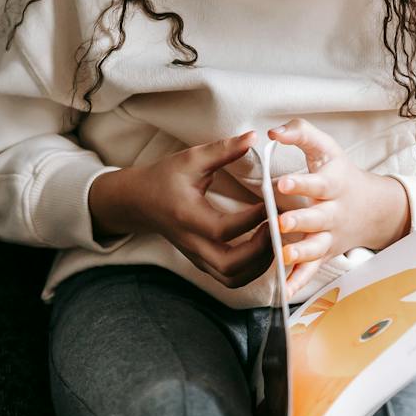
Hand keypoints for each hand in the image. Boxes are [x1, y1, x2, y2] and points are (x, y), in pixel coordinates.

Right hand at [87, 129, 273, 288]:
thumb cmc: (165, 177)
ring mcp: (196, 256)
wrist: (139, 201)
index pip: (224, 229)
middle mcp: (191, 243)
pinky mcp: (201, 262)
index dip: (252, 219)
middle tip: (276, 227)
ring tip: (273, 240)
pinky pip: (230, 278)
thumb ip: (222, 150)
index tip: (269, 201)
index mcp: (187, 216)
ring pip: (232, 278)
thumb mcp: (191, 159)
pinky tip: (262, 249)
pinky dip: (251, 270)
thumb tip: (253, 137)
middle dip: (260, 251)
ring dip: (259, 265)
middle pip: (229, 265)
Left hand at [265, 118, 411, 294]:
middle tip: (282, 221)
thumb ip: (300, 132)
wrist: (373, 208)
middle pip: (318, 218)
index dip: (301, 183)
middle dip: (300, 220)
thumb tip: (272, 131)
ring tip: (284, 255)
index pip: (318, 183)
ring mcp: (330, 236)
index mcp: (334, 184)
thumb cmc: (339, 172)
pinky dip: (300, 281)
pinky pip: (312, 270)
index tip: (281, 183)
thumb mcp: (325, 148)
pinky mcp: (324, 254)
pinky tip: (285, 290)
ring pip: (316, 247)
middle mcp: (334, 212)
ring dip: (301, 252)